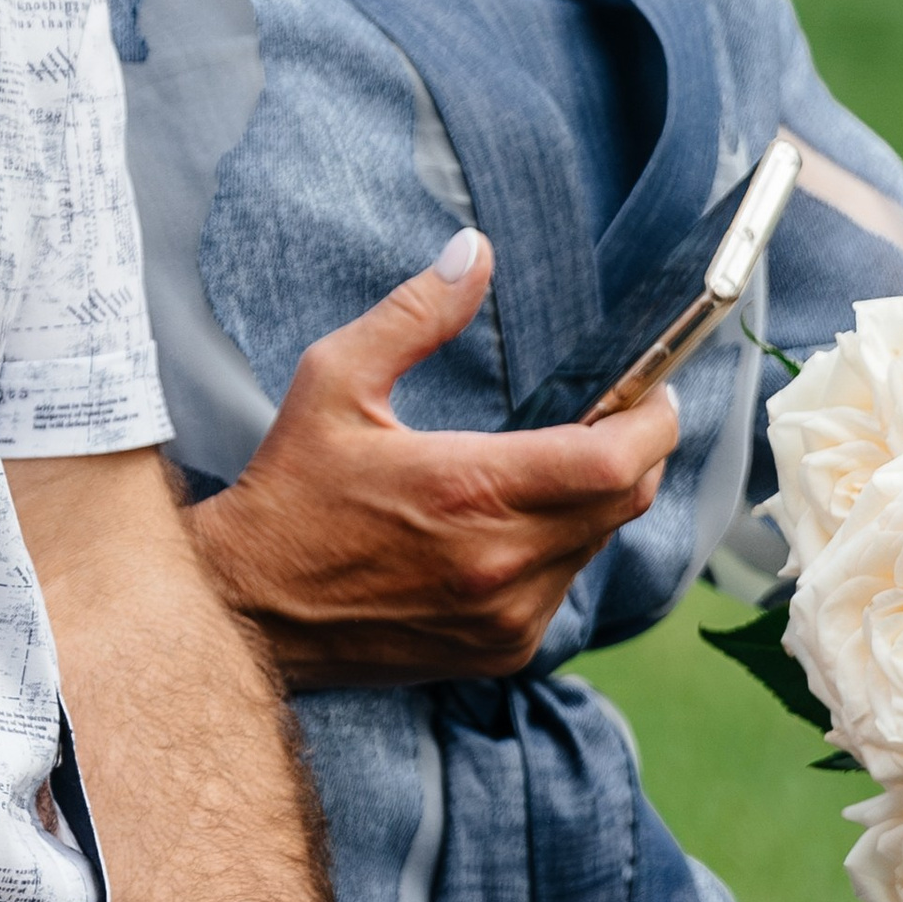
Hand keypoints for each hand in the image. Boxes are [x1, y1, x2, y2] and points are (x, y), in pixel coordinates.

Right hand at [188, 237, 680, 682]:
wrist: (248, 609)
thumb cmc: (290, 490)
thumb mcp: (334, 381)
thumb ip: (414, 314)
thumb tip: (475, 251)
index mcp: (468, 490)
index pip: (613, 463)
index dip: (653, 422)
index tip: (654, 389)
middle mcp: (499, 563)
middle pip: (624, 502)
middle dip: (638, 451)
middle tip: (623, 411)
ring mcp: (505, 617)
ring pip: (597, 545)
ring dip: (595, 500)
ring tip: (561, 459)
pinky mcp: (498, 651)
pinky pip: (564, 587)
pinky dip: (561, 546)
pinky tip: (516, 520)